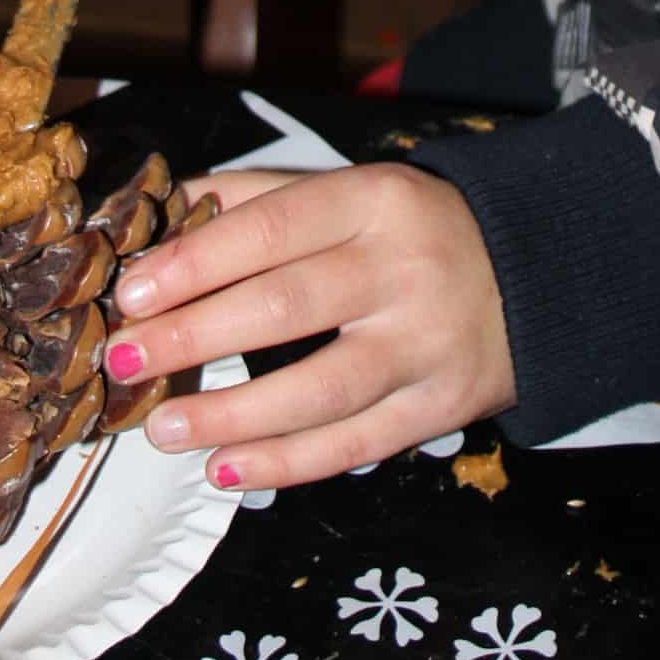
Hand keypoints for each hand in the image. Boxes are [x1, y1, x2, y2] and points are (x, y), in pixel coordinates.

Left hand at [107, 164, 516, 490]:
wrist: (535, 274)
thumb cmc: (413, 230)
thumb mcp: (351, 189)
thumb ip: (260, 197)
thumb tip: (164, 212)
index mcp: (374, 200)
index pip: (271, 229)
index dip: (195, 262)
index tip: (132, 291)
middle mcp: (402, 269)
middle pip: (285, 307)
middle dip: (194, 335)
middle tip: (124, 358)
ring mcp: (426, 344)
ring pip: (319, 388)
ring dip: (232, 414)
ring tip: (164, 427)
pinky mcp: (441, 407)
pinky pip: (356, 443)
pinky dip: (287, 463)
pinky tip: (227, 469)